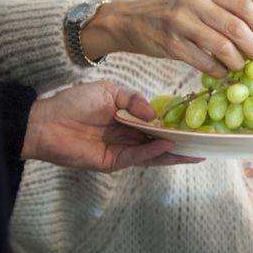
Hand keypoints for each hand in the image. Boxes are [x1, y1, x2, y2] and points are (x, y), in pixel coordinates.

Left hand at [21, 81, 201, 170]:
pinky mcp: (113, 162)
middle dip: (182, 142)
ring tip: (197, 151)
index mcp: (127, 118)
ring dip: (175, 153)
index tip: (195, 122)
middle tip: (206, 142)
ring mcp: (122, 150)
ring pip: (154, 154)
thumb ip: (133, 99)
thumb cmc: (73, 102)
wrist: (46, 121)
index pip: (156, 122)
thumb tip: (154, 114)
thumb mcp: (109, 90)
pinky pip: (139, 157)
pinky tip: (169, 145)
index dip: (175, 123)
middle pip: (160, 141)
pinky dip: (155, 152)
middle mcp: (128, 136)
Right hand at [81, 0, 252, 76]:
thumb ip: (221, 12)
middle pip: (238, 28)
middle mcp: (194, 1)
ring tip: (239, 67)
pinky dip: (219, 71)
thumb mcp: (195, 1)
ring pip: (223, 47)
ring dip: (237, 63)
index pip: (246, 7)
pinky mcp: (171, 43)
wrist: (128, 20)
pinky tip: (221, 72)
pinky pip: (205, 62)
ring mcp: (180, 22)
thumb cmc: (169, 14)